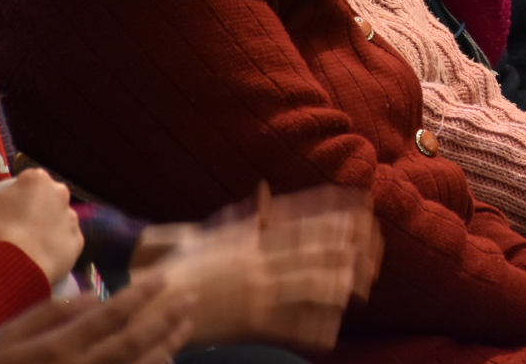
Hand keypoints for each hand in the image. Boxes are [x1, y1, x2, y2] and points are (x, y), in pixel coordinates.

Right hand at [0, 169, 83, 284]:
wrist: (12, 267)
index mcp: (36, 179)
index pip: (28, 182)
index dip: (16, 196)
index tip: (7, 211)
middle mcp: (60, 192)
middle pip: (47, 199)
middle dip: (36, 210)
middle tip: (18, 229)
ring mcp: (72, 216)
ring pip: (59, 220)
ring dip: (48, 229)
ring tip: (28, 248)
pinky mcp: (78, 240)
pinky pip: (66, 242)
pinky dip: (56, 248)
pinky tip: (41, 259)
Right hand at [0, 274, 193, 363]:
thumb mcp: (9, 334)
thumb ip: (52, 312)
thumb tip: (93, 296)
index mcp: (57, 348)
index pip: (109, 315)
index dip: (140, 295)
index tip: (164, 278)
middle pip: (133, 343)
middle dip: (165, 319)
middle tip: (191, 299)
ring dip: (166, 348)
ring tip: (186, 328)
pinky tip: (165, 361)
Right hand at [149, 183, 380, 350]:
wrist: (153, 304)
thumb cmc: (181, 268)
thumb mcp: (213, 234)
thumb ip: (245, 217)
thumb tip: (265, 193)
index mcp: (251, 240)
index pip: (300, 224)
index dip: (332, 218)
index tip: (358, 212)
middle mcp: (258, 264)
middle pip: (311, 253)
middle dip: (345, 250)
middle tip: (372, 249)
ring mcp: (256, 294)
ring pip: (306, 287)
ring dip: (336, 285)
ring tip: (360, 286)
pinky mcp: (250, 324)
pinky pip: (289, 326)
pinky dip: (312, 329)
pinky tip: (332, 332)